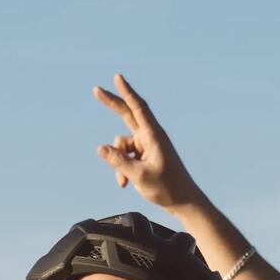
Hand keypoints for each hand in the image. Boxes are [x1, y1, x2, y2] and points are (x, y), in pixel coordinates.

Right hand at [93, 73, 201, 213]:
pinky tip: (125, 183)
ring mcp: (147, 146)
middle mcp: (150, 137)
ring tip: (124, 180)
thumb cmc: (167, 188)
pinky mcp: (144, 156)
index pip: (138, 108)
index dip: (127, 92)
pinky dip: (123, 168)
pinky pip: (125, 156)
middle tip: (96, 90)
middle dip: (112, 103)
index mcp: (154, 136)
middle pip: (128, 114)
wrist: (183, 202)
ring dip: (118, 162)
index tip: (118, 77)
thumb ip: (119, 161)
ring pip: (122, 145)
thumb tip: (101, 148)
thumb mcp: (139, 176)